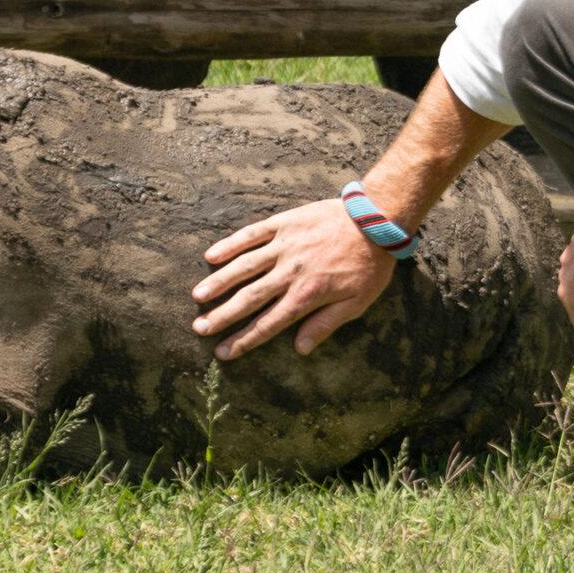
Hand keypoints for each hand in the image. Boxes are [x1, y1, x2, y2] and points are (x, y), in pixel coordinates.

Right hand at [191, 196, 394, 361]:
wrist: (375, 220)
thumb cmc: (368, 265)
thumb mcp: (356, 303)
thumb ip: (324, 325)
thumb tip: (299, 349)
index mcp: (306, 295)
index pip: (268, 324)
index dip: (243, 340)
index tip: (223, 352)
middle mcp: (289, 272)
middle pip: (249, 298)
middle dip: (222, 316)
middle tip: (199, 328)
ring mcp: (284, 246)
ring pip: (244, 267)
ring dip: (219, 283)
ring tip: (198, 297)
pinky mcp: (284, 223)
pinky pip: (251, 235)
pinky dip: (231, 245)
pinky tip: (212, 256)